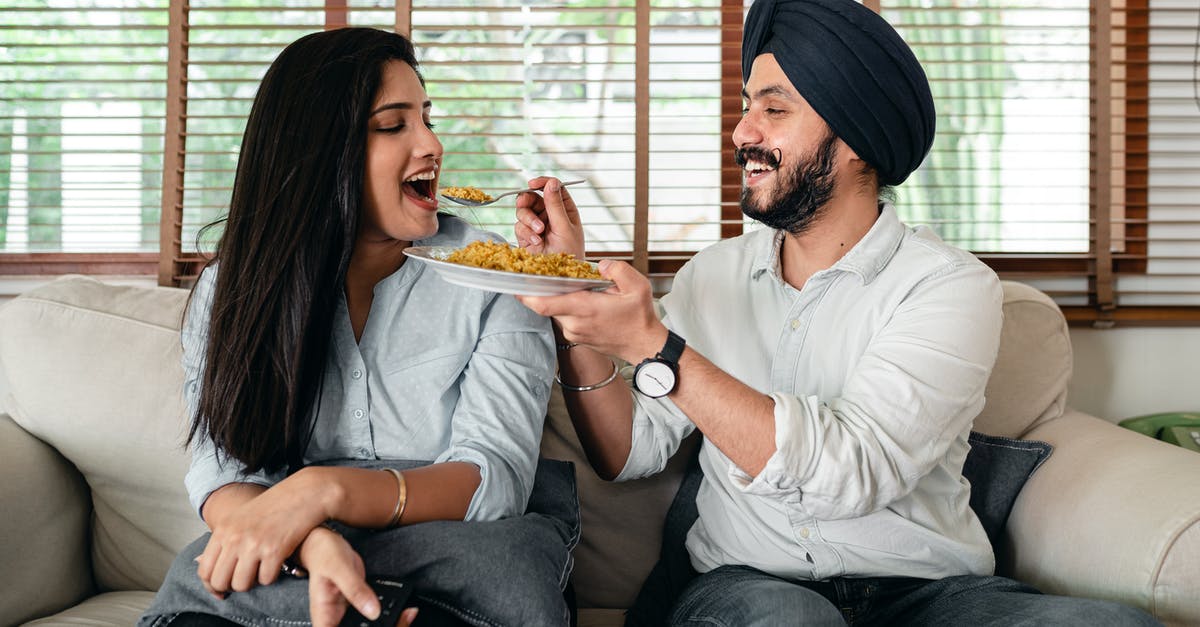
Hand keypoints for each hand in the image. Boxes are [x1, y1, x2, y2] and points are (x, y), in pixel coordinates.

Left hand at [196, 471, 328, 596]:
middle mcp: (234, 538)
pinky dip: (272, 576)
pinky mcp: (274, 550)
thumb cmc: (273, 506)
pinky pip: (266, 579)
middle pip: (220, 581)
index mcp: (223, 529)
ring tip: (262, 570)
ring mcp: (253, 544)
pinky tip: (277, 564)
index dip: (212, 586)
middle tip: (246, 579)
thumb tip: (200, 562)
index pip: (204, 569)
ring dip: (253, 583)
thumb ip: (223, 539)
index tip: (222, 591)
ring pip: (241, 585)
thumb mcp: (240, 518)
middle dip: (232, 586)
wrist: (303, 493)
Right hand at [300, 526, 419, 626]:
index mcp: (323, 616)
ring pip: (364, 626)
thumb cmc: (325, 554)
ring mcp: (345, 612)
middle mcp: (333, 618)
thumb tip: (373, 612)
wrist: (324, 543)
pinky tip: (396, 611)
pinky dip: (382, 613)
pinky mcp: (357, 603)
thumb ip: (356, 590)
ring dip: (381, 622)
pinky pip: (370, 613)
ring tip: (401, 618)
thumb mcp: (340, 570)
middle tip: (395, 621)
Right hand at [514, 176, 584, 258]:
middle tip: (523, 204)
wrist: (558, 275)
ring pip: (523, 210)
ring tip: (539, 232)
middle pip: (533, 197)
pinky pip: (519, 226)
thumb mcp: (565, 227)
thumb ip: (556, 205)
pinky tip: (536, 241)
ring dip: (528, 219)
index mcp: (564, 209)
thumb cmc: (569, 252)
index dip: (542, 183)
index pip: (553, 188)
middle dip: (527, 200)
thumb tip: (552, 182)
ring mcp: (537, 224)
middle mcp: (550, 214)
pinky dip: (526, 232)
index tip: (532, 184)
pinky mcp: (527, 235)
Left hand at [518, 259, 664, 363]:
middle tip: (536, 274)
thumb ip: (617, 270)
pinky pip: (563, 319)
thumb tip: (600, 265)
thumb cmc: (640, 317)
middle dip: (541, 290)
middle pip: (546, 305)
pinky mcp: (576, 337)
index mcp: (585, 309)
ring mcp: (574, 332)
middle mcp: (575, 323)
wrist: (644, 345)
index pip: (545, 304)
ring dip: (555, 299)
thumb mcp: (638, 287)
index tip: (514, 285)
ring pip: (555, 311)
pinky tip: (574, 298)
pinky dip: (564, 308)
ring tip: (562, 283)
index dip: (526, 295)